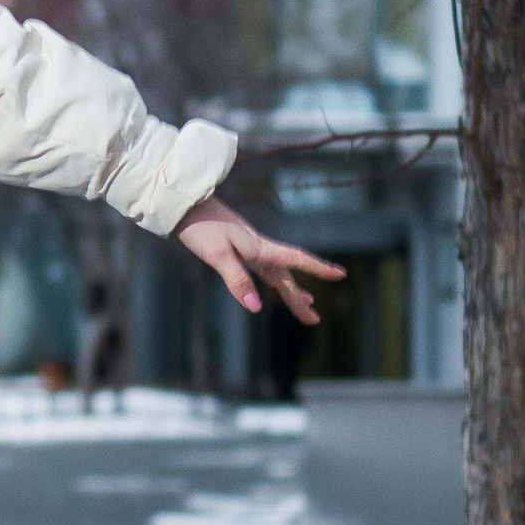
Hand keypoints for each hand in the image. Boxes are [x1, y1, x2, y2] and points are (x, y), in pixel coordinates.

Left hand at [173, 196, 344, 320]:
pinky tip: (273, 286)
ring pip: (276, 274)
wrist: (185, 205)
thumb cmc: (201, 227)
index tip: (340, 275)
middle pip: (286, 277)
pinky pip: (262, 270)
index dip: (318, 268)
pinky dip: (273, 281)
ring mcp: (249, 249)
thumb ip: (237, 279)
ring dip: (290, 291)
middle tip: (314, 320)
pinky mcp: (237, 249)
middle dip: (300, 298)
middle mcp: (259, 248)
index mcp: (259, 248)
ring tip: (306, 305)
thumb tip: (256, 307)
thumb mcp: (217, 255)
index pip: (296, 259)